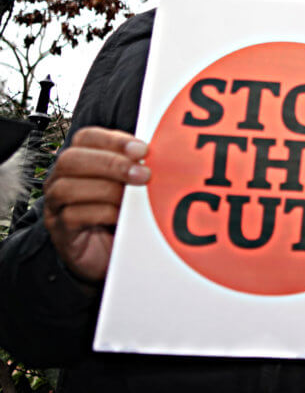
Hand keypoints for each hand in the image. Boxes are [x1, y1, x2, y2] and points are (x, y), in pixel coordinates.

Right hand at [42, 127, 149, 283]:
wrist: (109, 255)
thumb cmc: (120, 215)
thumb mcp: (129, 187)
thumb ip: (136, 169)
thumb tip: (161, 156)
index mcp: (80, 161)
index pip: (86, 138)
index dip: (113, 140)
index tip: (143, 149)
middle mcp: (60, 179)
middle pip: (71, 160)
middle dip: (111, 163)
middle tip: (144, 175)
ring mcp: (56, 205)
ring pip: (67, 187)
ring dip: (107, 189)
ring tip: (134, 198)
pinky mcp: (61, 230)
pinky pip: (73, 216)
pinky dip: (101, 213)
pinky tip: (121, 216)